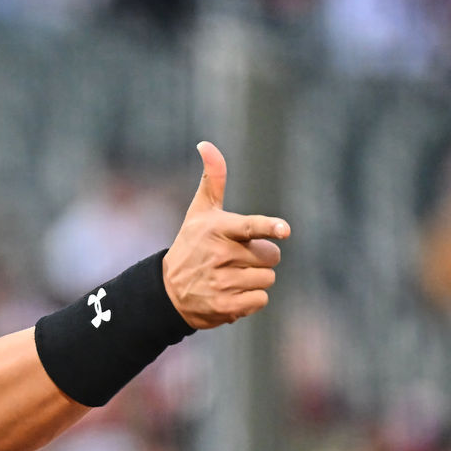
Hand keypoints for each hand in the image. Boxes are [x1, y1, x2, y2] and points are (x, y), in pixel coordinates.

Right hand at [162, 142, 289, 329]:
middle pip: (271, 256)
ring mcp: (222, 282)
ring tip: (229, 277)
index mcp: (217, 230)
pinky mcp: (225, 306)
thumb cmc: (190, 245)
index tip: (283, 230)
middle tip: (234, 259)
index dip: (269, 227)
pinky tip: (230, 294)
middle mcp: (219, 255)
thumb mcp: (199, 212)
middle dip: (259, 258)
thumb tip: (205, 144)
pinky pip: (260, 300)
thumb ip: (212, 179)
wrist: (167, 291)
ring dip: (254, 280)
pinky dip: (249, 300)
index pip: (250, 227)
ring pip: (267, 279)